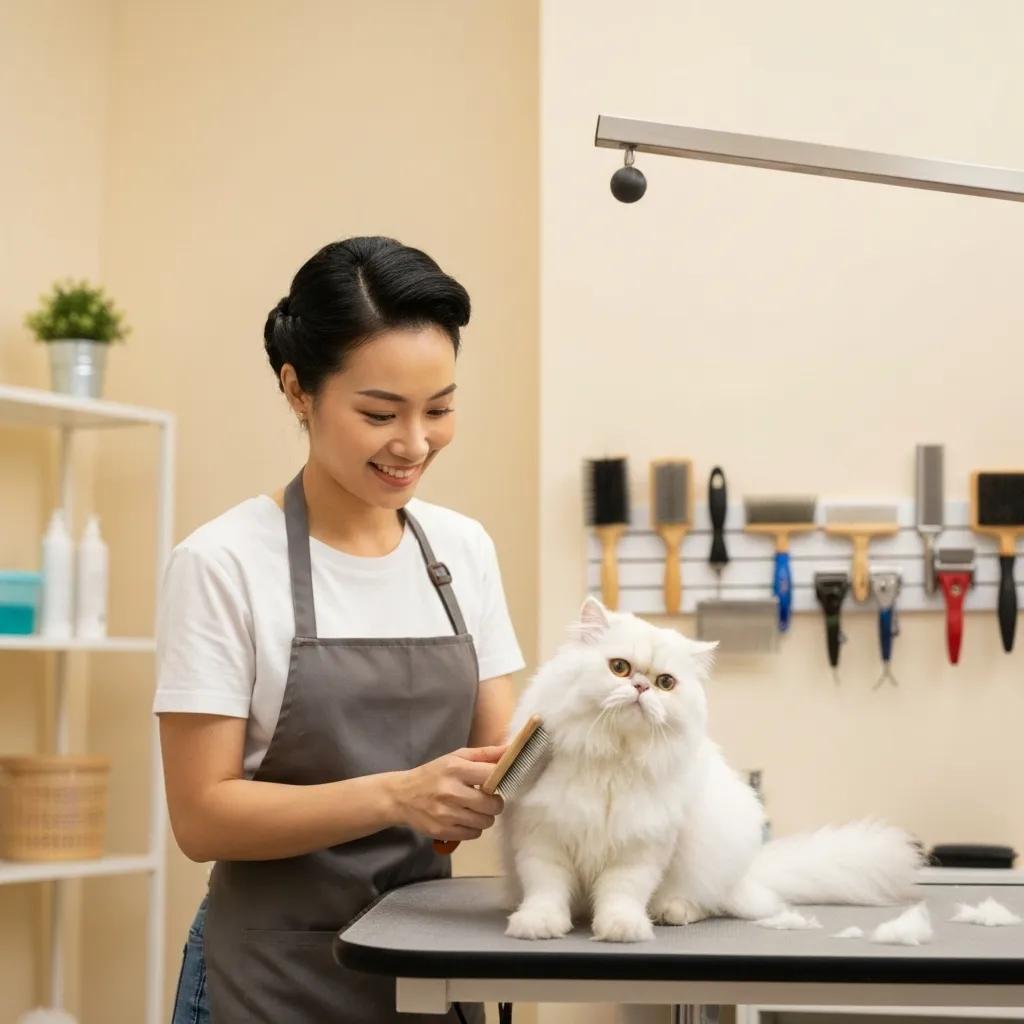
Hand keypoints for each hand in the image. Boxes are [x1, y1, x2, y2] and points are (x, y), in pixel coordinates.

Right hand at [391, 745, 506, 841]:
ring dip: (484, 816)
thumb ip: (485, 754)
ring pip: (485, 822)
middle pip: (492, 804)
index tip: (498, 782)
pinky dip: (473, 828)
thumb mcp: (456, 757)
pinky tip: (464, 818)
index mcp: (455, 769)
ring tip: (474, 809)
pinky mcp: (442, 831)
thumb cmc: (433, 774)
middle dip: (494, 802)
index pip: (491, 775)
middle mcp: (450, 791)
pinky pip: (473, 834)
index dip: (500, 780)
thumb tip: (511, 751)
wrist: (401, 796)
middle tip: (486, 798)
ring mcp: (446, 814)